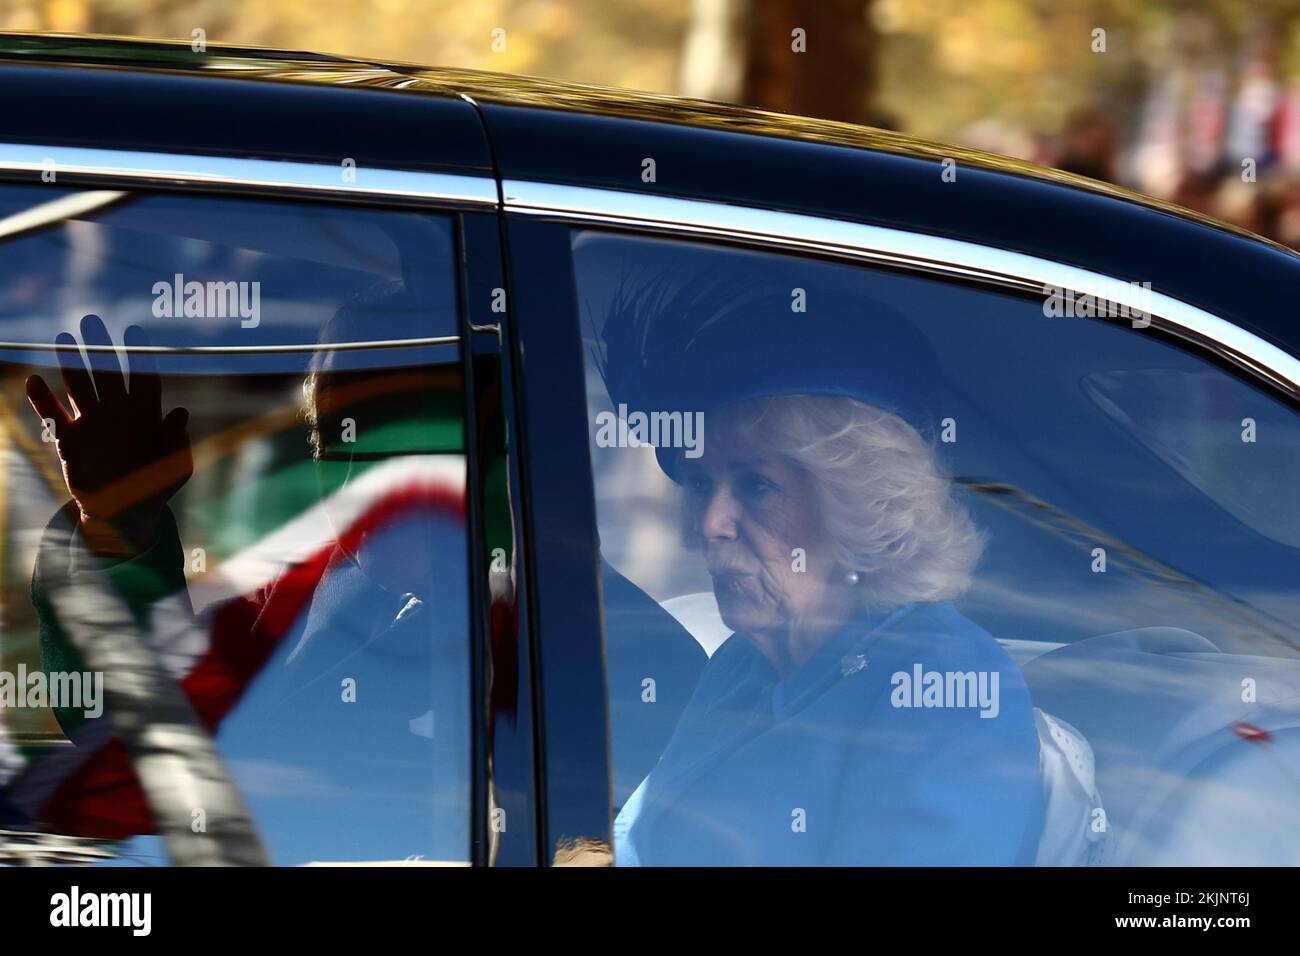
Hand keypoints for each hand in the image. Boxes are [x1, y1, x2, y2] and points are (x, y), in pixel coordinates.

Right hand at [25, 315, 192, 556]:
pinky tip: (32, 380)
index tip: (133, 331)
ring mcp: (92, 424)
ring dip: (71, 365)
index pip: (143, 379)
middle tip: (90, 321)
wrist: (126, 511)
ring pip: (79, 388)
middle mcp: (117, 413)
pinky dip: (42, 400)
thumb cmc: (156, 486)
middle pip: (107, 374)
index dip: (139, 356)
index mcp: (144, 415)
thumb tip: (181, 413)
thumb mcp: (175, 467)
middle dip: (99, 348)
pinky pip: (53, 416)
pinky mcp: (69, 440)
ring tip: (63, 339)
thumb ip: (177, 441)